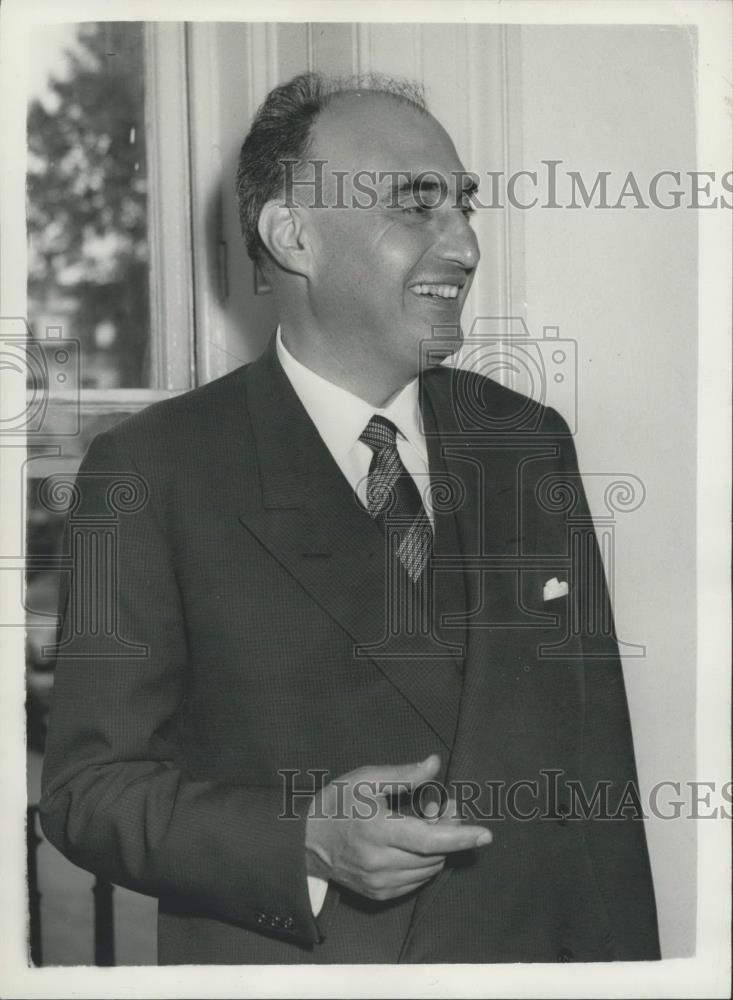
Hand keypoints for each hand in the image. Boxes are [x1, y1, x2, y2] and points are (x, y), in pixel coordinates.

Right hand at [305, 754, 491, 901]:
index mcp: (377, 830)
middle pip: (434, 853)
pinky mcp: (379, 894)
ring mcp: (380, 883)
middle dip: (449, 830)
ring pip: (428, 869)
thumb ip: (404, 775)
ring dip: (439, 846)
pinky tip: (417, 843)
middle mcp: (380, 863)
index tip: (485, 834)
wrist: (306, 841)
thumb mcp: (366, 779)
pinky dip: (425, 862)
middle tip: (448, 805)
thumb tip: (435, 764)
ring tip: (428, 820)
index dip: (460, 836)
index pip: (429, 839)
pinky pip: (416, 881)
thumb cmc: (337, 803)